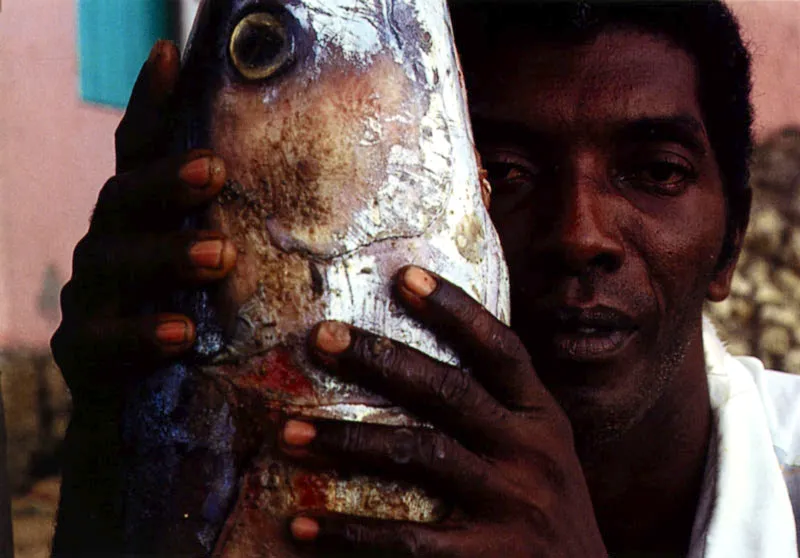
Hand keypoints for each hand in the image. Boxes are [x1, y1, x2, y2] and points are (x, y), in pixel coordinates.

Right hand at [50, 41, 235, 404]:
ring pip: (114, 263)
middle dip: (166, 182)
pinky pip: (106, 340)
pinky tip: (181, 333)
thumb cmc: (198, 334)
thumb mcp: (223, 281)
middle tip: (213, 170)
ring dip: (167, 255)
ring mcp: (92, 298)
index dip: (150, 106)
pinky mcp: (83, 352)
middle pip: (125, 199)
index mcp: (143, 221)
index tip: (170, 55)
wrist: (141, 420)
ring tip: (219, 256)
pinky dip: (143, 334)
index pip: (140, 154)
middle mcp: (111, 246)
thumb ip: (246, 237)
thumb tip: (330, 196)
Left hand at [280, 265, 607, 556]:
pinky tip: (302, 524)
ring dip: (348, 439)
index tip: (404, 276)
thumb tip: (416, 363)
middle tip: (322, 338)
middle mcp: (531, 452)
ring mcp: (512, 504)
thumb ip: (498, 411)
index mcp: (541, 418)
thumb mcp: (541, 450)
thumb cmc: (546, 509)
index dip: (455, 310)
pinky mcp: (487, 557)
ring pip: (420, 454)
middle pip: (448, 391)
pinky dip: (351, 531)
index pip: (500, 350)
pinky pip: (408, 540)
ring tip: (288, 431)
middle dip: (381, 360)